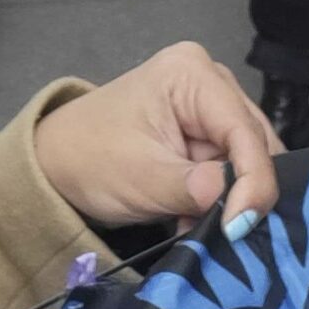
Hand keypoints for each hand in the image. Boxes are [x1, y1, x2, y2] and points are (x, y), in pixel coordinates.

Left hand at [33, 41, 280, 239]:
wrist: (56, 164)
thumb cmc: (88, 159)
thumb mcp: (141, 179)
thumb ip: (194, 189)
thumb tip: (241, 207)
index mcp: (191, 74)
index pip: (244, 131)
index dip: (253, 181)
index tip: (242, 227)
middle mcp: (209, 80)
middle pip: (253, 143)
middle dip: (244, 190)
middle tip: (232, 234)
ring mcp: (208, 105)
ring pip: (246, 160)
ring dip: (230, 199)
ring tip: (207, 228)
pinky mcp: (204, 132)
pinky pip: (231, 168)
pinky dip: (219, 198)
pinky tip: (198, 220)